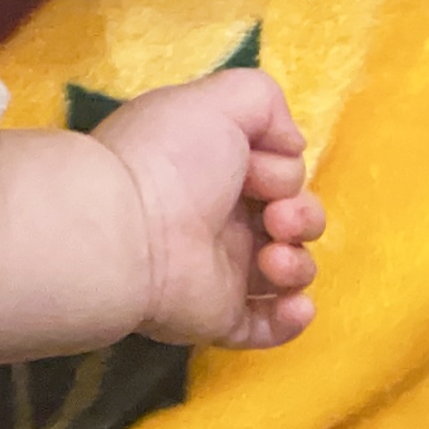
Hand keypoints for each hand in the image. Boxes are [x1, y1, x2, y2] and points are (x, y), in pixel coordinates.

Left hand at [91, 69, 326, 350]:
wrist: (125, 230)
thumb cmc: (171, 159)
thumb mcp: (218, 101)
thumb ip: (264, 101)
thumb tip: (293, 145)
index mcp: (216, 169)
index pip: (277, 173)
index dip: (284, 169)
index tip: (261, 168)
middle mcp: (220, 218)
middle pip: (292, 220)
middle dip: (303, 215)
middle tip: (276, 216)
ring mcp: (221, 271)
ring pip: (288, 272)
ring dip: (299, 264)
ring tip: (273, 259)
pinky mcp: (220, 316)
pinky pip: (268, 326)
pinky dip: (290, 318)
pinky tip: (291, 302)